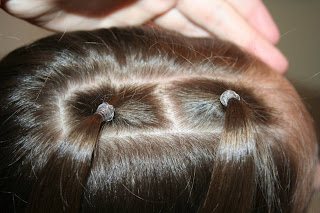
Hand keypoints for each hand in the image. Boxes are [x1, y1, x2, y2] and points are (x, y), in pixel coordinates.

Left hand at [2, 0, 287, 72]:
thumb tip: (214, 1)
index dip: (247, 17)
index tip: (271, 41)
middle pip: (214, 12)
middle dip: (245, 36)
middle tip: (273, 62)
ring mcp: (146, 5)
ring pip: (194, 27)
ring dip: (222, 46)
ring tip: (249, 68)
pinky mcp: (130, 24)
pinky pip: (170, 38)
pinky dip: (191, 51)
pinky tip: (207, 63)